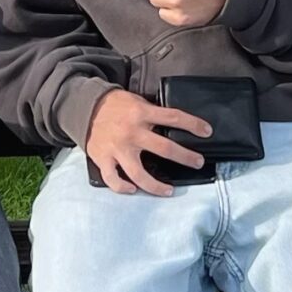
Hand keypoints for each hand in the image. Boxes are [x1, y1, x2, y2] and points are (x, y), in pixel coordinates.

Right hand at [83, 88, 212, 197]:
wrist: (84, 107)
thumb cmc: (115, 105)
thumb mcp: (136, 101)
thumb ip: (152, 113)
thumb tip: (174, 124)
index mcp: (141, 113)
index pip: (174, 117)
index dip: (193, 124)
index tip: (207, 132)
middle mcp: (132, 132)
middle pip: (164, 148)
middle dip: (185, 157)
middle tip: (197, 162)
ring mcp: (117, 148)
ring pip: (139, 173)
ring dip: (156, 185)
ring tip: (169, 190)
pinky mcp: (103, 158)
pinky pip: (113, 179)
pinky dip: (123, 187)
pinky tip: (133, 190)